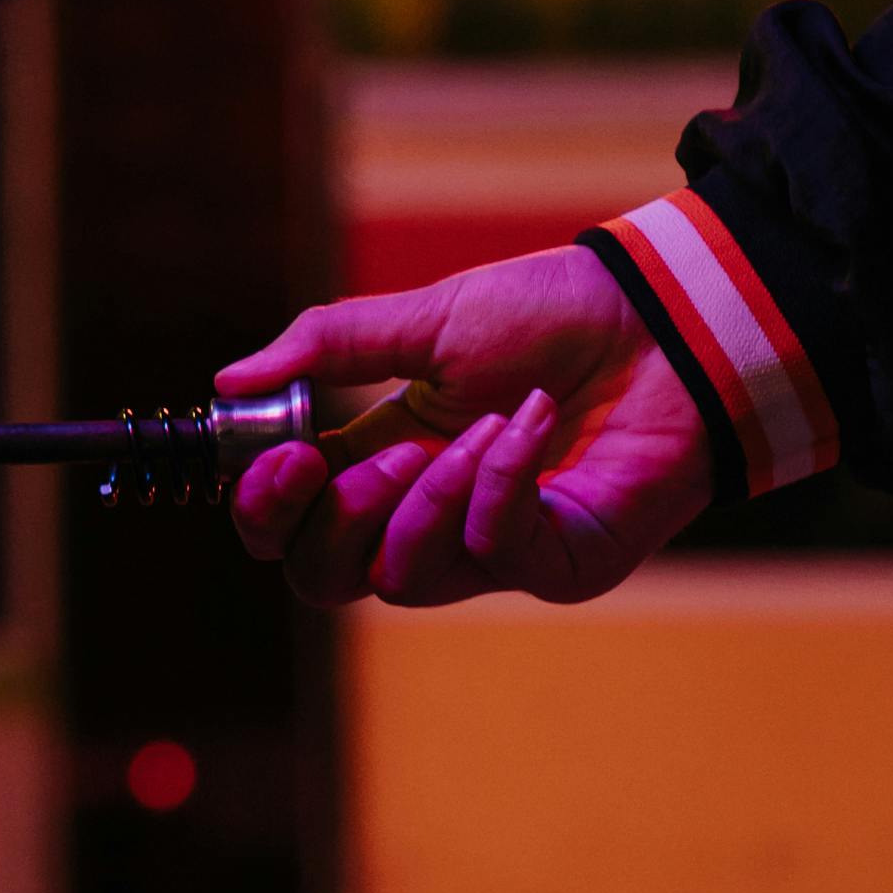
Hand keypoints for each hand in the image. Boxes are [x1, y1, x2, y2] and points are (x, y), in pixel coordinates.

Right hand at [214, 242, 715, 607]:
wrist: (664, 320)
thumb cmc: (554, 314)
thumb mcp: (427, 319)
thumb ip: (328, 348)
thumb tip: (228, 381)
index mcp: (383, 463)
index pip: (293, 526)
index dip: (266, 507)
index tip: (278, 455)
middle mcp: (429, 520)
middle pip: (328, 577)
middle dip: (335, 517)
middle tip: (361, 455)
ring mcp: (494, 552)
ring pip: (405, 577)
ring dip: (427, 496)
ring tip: (473, 425)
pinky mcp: (560, 565)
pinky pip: (496, 552)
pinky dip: (500, 483)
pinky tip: (523, 424)